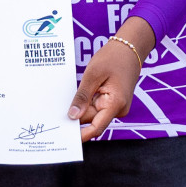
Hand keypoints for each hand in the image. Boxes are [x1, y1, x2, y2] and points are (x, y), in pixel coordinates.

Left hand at [70, 18, 152, 140]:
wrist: (129, 48)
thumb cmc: (113, 58)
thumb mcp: (93, 74)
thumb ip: (83, 96)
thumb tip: (73, 116)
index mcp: (116, 104)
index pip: (97, 127)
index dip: (81, 135)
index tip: (65, 138)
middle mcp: (118, 109)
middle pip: (93, 119)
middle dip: (77, 118)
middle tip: (55, 117)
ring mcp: (116, 106)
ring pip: (94, 113)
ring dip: (81, 108)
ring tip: (66, 102)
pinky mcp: (113, 101)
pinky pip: (97, 106)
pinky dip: (87, 103)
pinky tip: (78, 97)